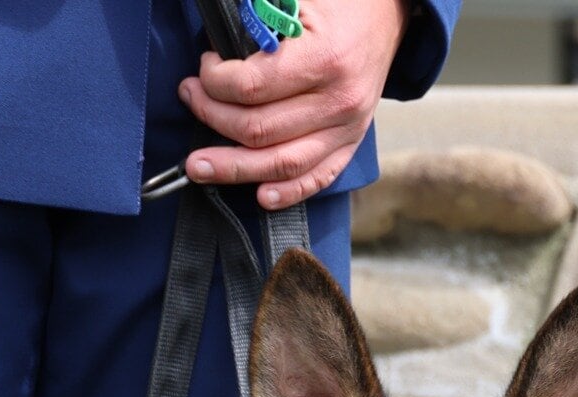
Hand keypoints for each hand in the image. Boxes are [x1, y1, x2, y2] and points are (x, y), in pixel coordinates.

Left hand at [178, 0, 410, 209]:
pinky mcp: (350, 144)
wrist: (385, 15)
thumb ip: (260, 25)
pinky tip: (259, 196)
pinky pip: (316, 179)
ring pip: (280, 163)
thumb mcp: (297, 0)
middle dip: (213, 117)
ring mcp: (346, 129)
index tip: (204, 69)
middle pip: (259, 130)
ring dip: (233, 168)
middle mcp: (337, 101)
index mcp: (324, 58)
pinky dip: (286, 193)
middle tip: (191, 100)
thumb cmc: (337, 3)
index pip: (252, 87)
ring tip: (199, 166)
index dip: (215, 83)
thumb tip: (218, 52)